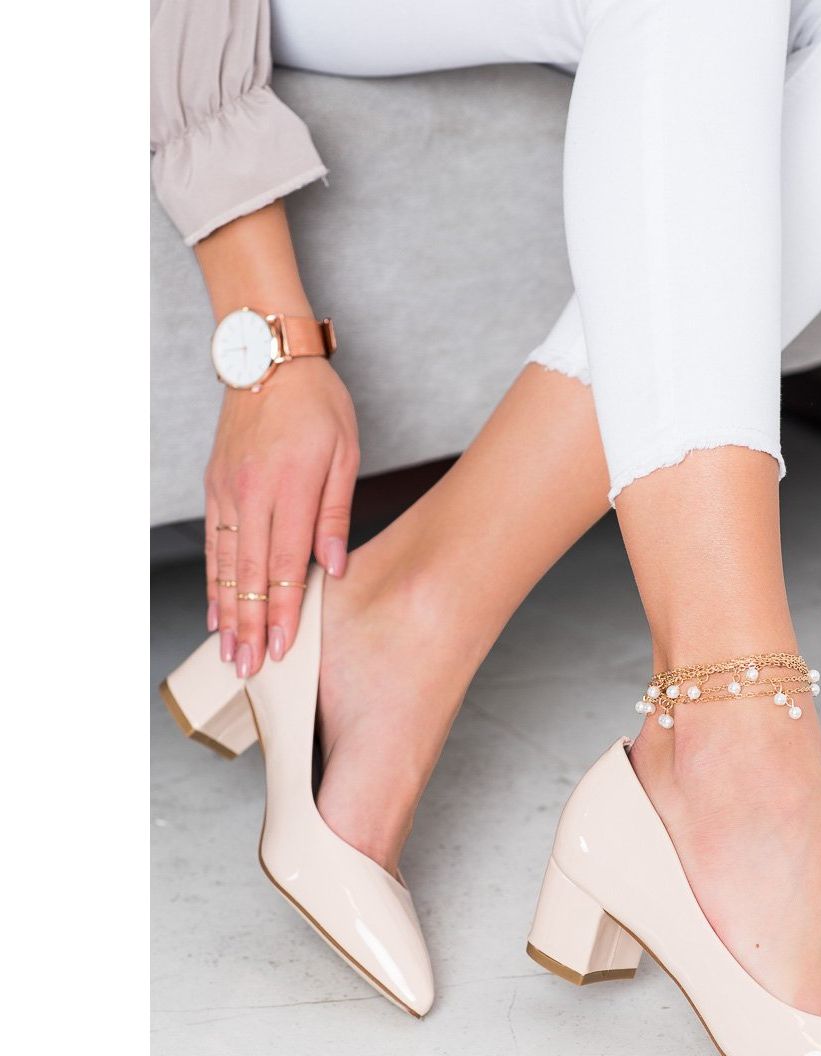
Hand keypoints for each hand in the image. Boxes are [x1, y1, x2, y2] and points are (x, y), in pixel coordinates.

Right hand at [205, 356, 358, 676]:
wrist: (266, 359)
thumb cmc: (317, 404)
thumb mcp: (344, 452)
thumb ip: (336, 512)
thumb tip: (336, 565)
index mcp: (289, 487)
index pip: (287, 564)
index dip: (286, 612)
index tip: (286, 648)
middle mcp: (251, 493)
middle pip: (251, 575)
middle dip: (252, 627)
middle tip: (251, 669)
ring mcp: (227, 492)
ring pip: (226, 565)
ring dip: (228, 613)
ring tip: (231, 652)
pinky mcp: (215, 488)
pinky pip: (213, 545)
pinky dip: (215, 582)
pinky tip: (216, 610)